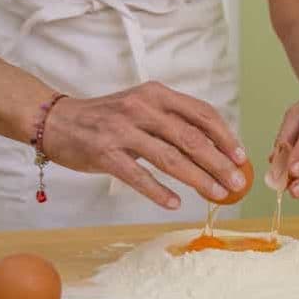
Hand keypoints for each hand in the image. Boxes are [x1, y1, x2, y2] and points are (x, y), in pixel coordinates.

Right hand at [43, 81, 247, 208]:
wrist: (58, 120)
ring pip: (170, 158)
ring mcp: (122, 131)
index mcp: (156, 94)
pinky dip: (159, 191)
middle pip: (191, 138)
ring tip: (217, 195)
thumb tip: (214, 148)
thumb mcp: (142, 107)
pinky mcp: (105, 154)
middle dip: (218, 163)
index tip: (240, 156)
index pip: (201, 113)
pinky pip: (138, 176)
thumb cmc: (107, 117)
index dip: (225, 136)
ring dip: (198, 179)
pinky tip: (175, 203)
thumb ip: (173, 121)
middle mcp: (142, 108)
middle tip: (236, 182)